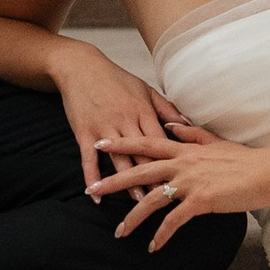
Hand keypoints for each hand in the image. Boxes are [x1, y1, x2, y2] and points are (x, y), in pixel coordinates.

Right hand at [47, 39, 206, 203]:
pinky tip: (96, 196)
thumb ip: (166, 109)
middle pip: (143, 154)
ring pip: (119, 159)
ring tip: (139, 203)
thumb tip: (188, 124)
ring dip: (128, 182)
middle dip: (154, 178)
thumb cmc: (116, 79)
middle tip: (167, 200)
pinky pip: (88, 158)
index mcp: (142, 111)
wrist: (81, 67)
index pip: (160, 142)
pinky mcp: (84, 131)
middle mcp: (125, 121)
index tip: (183, 180)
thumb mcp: (145, 89)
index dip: (172, 162)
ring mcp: (104, 127)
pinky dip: (92, 177)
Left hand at [104, 125, 269, 252]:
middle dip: (113, 181)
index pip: (146, 142)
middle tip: (91, 190)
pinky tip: (153, 247)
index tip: (99, 144)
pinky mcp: (203, 200)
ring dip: (134, 217)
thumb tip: (173, 124)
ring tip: (120, 233)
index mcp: (185, 149)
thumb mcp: (216, 141)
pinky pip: (175, 220)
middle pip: (140, 170)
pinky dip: (162, 234)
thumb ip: (192, 134)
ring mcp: (192, 181)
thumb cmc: (246, 159)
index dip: (121, 143)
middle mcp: (184, 163)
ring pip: (153, 199)